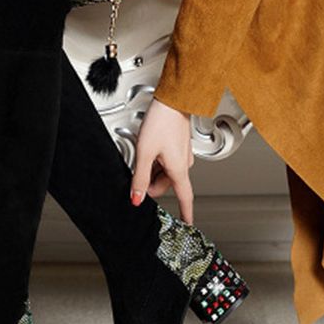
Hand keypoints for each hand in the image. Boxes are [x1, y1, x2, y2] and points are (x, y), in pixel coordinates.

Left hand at [130, 97, 194, 223]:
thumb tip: (137, 198)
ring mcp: (182, 155)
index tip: (186, 223)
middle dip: (151, 182)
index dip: (185, 213)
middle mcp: (184, 164)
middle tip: (138, 170)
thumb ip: (140, 178)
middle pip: (166, 185)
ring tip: (144, 153)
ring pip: (165, 173)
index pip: (185, 198)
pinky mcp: (178, 146)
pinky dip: (156, 160)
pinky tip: (149, 149)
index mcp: (179, 170)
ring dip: (153, 169)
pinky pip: (166, 161)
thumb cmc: (162, 122)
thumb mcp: (145, 153)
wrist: (173, 100)